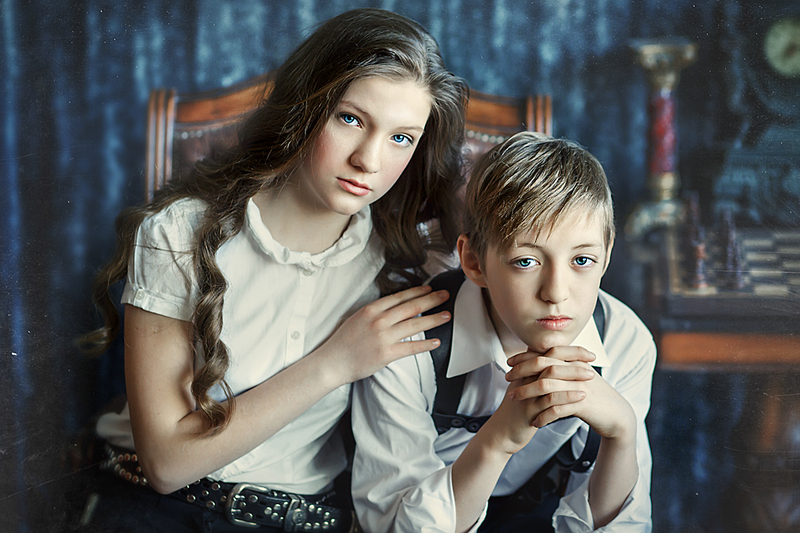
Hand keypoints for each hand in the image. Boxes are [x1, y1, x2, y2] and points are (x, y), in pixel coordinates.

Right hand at [320, 285, 450, 382]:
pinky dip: (425, 344)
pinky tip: (436, 341)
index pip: (399, 297)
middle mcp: (379, 320)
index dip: (417, 292)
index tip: (430, 289)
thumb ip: (376, 313)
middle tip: (445, 295)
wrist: (332, 362)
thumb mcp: (357, 318)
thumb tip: (395, 308)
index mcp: (371, 310)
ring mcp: (383, 337)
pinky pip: (411, 347)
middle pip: (411, 307)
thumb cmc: (343, 342)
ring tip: (446, 315)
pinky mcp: (387, 354)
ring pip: (414, 325)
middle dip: (431, 300)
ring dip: (433, 319)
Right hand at [483, 347, 594, 454]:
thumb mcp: (526, 387)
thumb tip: (559, 363)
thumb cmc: (518, 410)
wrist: (502, 432)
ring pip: (550, 377)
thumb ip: (538, 374)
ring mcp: (526, 393)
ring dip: (572, 375)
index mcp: (525, 370)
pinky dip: (567, 396)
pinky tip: (581, 397)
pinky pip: (549, 400)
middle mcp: (524, 378)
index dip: (570, 350)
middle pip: (550, 360)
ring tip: (590, 377)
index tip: (589, 354)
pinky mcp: (529, 410)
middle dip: (573, 359)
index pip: (549, 352)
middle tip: (592, 363)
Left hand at [507, 347, 635, 440]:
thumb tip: (540, 362)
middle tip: (507, 379)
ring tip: (513, 399)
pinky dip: (543, 415)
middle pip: (543, 365)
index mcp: (574, 361)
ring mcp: (580, 386)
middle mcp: (576, 370)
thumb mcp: (579, 377)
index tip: (509, 362)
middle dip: (521, 371)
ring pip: (546, 385)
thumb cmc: (595, 397)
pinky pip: (557, 408)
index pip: (545, 353)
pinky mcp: (583, 404)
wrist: (617, 415)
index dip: (525, 356)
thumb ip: (563, 368)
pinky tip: (535, 422)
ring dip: (527, 392)